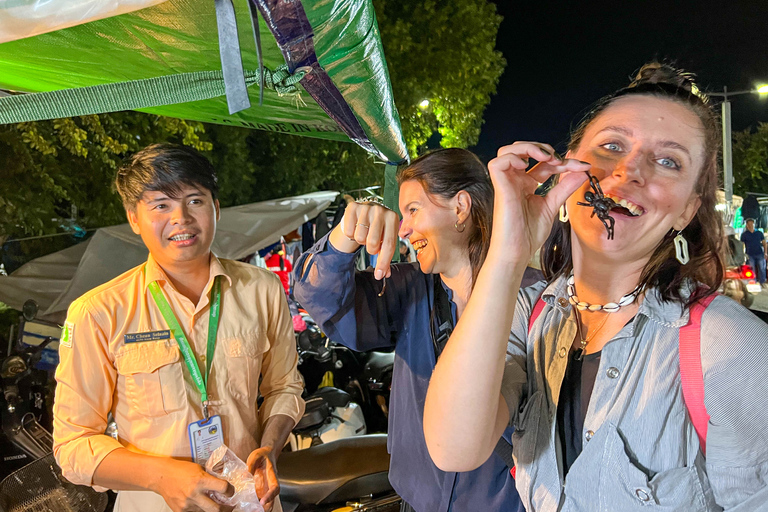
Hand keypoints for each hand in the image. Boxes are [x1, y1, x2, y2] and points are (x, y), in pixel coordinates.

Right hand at [151, 458, 228, 511]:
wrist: (160, 476)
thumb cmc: (179, 469)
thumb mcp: (198, 469)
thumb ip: (209, 477)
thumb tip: (222, 484)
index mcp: (200, 481)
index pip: (223, 488)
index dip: (230, 491)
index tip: (231, 492)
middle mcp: (194, 494)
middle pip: (216, 509)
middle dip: (225, 509)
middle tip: (229, 507)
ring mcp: (186, 504)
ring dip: (210, 509)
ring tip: (213, 505)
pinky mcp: (179, 511)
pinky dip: (198, 510)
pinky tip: (199, 505)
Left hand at [247, 446, 278, 511]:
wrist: (267, 454)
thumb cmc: (263, 454)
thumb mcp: (256, 455)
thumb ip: (251, 465)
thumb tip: (245, 475)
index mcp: (272, 476)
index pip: (274, 488)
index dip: (269, 496)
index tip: (262, 501)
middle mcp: (270, 484)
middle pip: (272, 499)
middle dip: (266, 507)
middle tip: (256, 511)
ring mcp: (265, 488)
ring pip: (266, 502)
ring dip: (261, 508)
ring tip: (251, 510)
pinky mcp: (260, 490)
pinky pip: (259, 499)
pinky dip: (255, 505)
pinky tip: (247, 507)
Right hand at [328, 200, 399, 279]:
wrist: (365, 212)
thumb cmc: (378, 228)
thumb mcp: (385, 240)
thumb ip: (386, 257)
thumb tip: (384, 274)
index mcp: (393, 218)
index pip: (389, 245)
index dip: (383, 263)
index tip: (379, 275)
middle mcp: (380, 210)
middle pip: (373, 243)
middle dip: (371, 250)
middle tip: (371, 244)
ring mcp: (366, 207)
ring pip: (360, 237)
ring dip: (361, 240)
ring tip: (364, 233)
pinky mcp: (352, 207)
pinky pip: (349, 231)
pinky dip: (351, 234)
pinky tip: (356, 227)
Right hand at [486, 142, 589, 264]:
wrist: (518, 251)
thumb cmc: (529, 234)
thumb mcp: (553, 206)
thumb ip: (564, 188)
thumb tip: (582, 172)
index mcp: (526, 184)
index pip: (544, 163)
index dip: (564, 161)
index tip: (583, 167)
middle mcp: (515, 180)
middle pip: (523, 149)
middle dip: (542, 147)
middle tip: (559, 159)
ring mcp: (506, 183)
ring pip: (507, 150)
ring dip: (527, 147)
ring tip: (545, 157)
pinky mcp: (500, 188)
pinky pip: (497, 163)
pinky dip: (511, 158)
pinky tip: (526, 166)